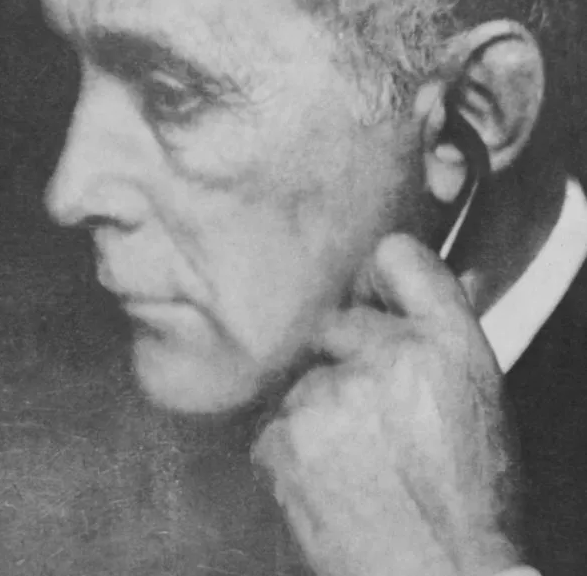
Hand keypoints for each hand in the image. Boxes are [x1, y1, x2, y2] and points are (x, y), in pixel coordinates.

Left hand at [253, 234, 522, 575]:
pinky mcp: (284, 437)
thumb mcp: (475, 398)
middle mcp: (387, 355)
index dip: (378, 277)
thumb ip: (438, 334)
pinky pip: (277, 421)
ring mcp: (330, 394)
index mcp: (446, 342)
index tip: (371, 298)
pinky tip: (329, 479)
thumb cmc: (468, 497)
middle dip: (346, 357)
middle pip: (337, 321)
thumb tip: (405, 294)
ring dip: (320, 409)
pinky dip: (293, 447)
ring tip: (355, 460)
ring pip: (305, 377)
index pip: (396, 255)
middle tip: (370, 412)